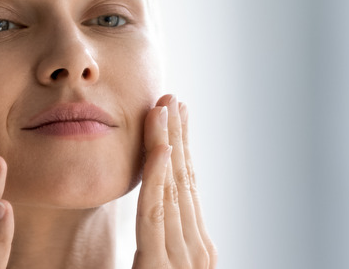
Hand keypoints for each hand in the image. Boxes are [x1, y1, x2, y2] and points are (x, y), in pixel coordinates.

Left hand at [133, 95, 217, 267]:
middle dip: (177, 135)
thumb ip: (159, 246)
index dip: (183, 148)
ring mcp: (182, 260)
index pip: (189, 188)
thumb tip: (154, 220)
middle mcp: (195, 250)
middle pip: (184, 181)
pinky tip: (160, 150)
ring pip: (171, 190)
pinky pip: (155, 216)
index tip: (177, 115)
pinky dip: (157, 179)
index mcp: (195, 248)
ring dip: (165, 143)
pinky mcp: (158, 268)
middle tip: (171, 97)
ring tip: (161, 108)